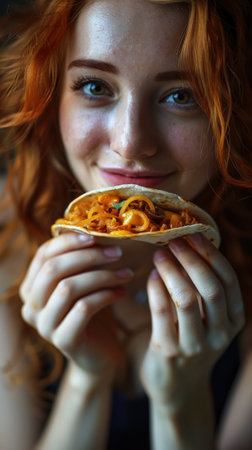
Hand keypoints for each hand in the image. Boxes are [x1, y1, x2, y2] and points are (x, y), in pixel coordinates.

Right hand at [20, 232, 132, 376]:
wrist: (99, 356)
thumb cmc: (92, 314)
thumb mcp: (81, 284)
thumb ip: (77, 263)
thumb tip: (92, 227)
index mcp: (31, 288)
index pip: (43, 255)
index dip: (68, 241)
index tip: (95, 235)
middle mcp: (31, 307)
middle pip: (53, 269)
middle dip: (87, 256)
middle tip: (117, 252)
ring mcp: (44, 326)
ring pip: (69, 288)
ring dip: (102, 275)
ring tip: (126, 273)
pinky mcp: (64, 340)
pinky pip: (84, 308)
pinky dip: (107, 295)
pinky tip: (123, 292)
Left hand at [140, 233, 244, 411]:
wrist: (178, 387)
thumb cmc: (193, 341)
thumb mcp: (210, 318)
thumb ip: (205, 288)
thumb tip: (192, 245)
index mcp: (234, 319)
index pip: (228, 280)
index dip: (210, 254)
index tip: (193, 235)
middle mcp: (220, 333)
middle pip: (210, 287)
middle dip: (191, 258)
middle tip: (174, 241)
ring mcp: (195, 345)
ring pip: (185, 298)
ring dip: (171, 271)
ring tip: (159, 255)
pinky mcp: (168, 351)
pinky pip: (161, 312)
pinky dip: (155, 288)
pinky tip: (151, 276)